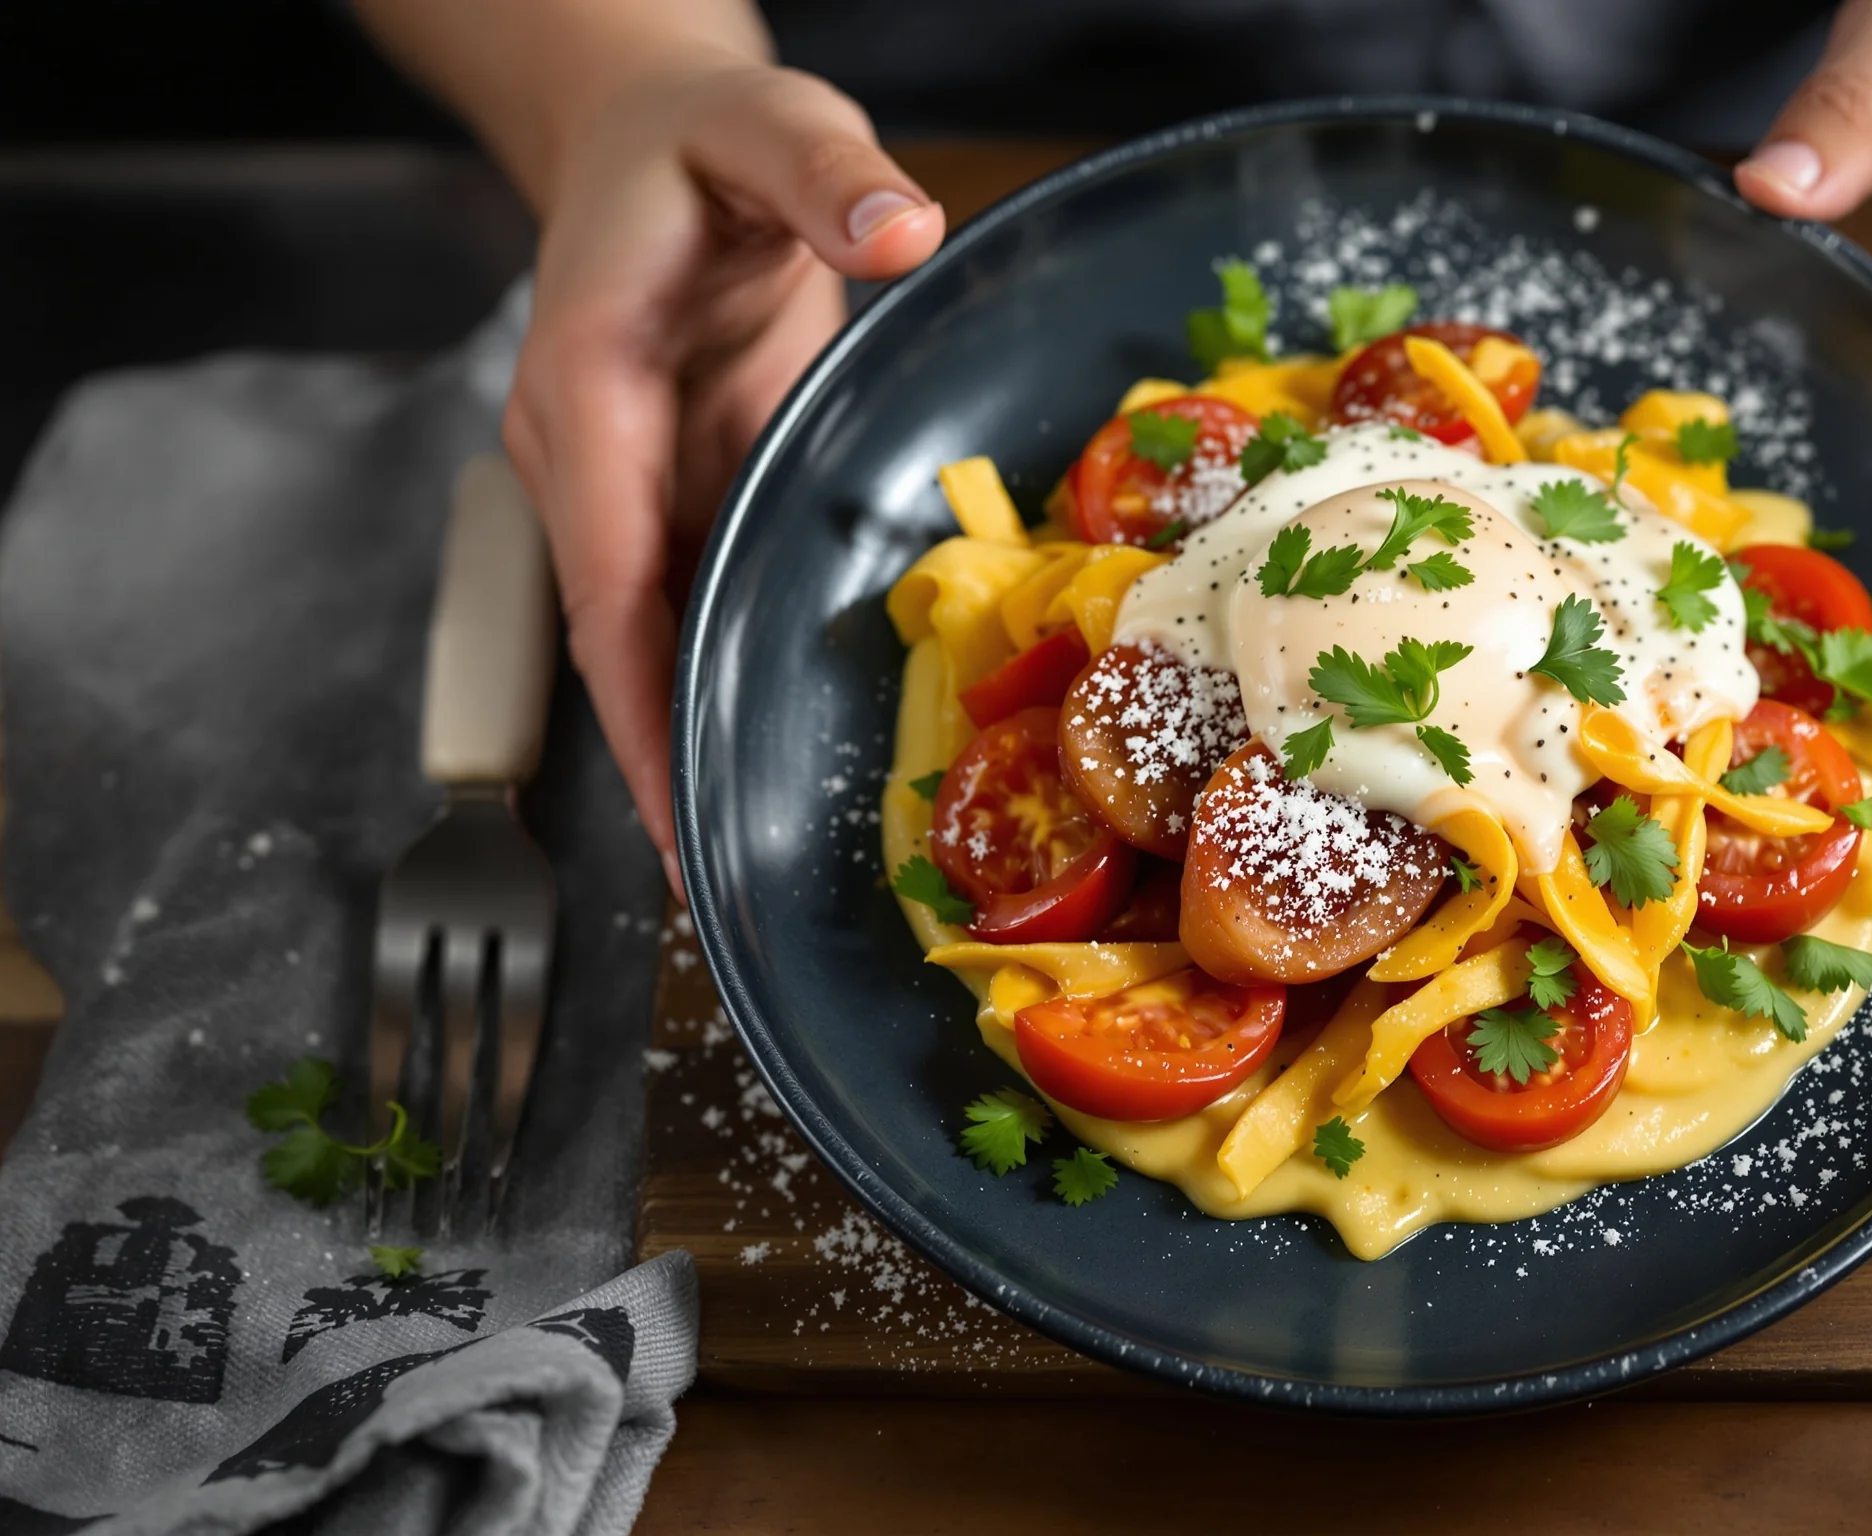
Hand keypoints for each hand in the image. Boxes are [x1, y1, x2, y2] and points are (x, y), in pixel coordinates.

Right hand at [501, 61, 942, 893]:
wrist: (641, 126)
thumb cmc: (696, 138)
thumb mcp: (768, 127)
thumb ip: (827, 170)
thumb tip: (895, 225)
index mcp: (590, 389)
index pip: (607, 571)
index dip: (636, 693)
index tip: (670, 798)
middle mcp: (585, 454)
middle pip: (612, 637)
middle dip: (655, 761)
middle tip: (715, 892)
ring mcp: (619, 480)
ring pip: (643, 636)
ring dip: (678, 744)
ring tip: (735, 869)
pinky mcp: (665, 488)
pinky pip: (682, 606)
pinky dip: (708, 684)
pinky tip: (757, 759)